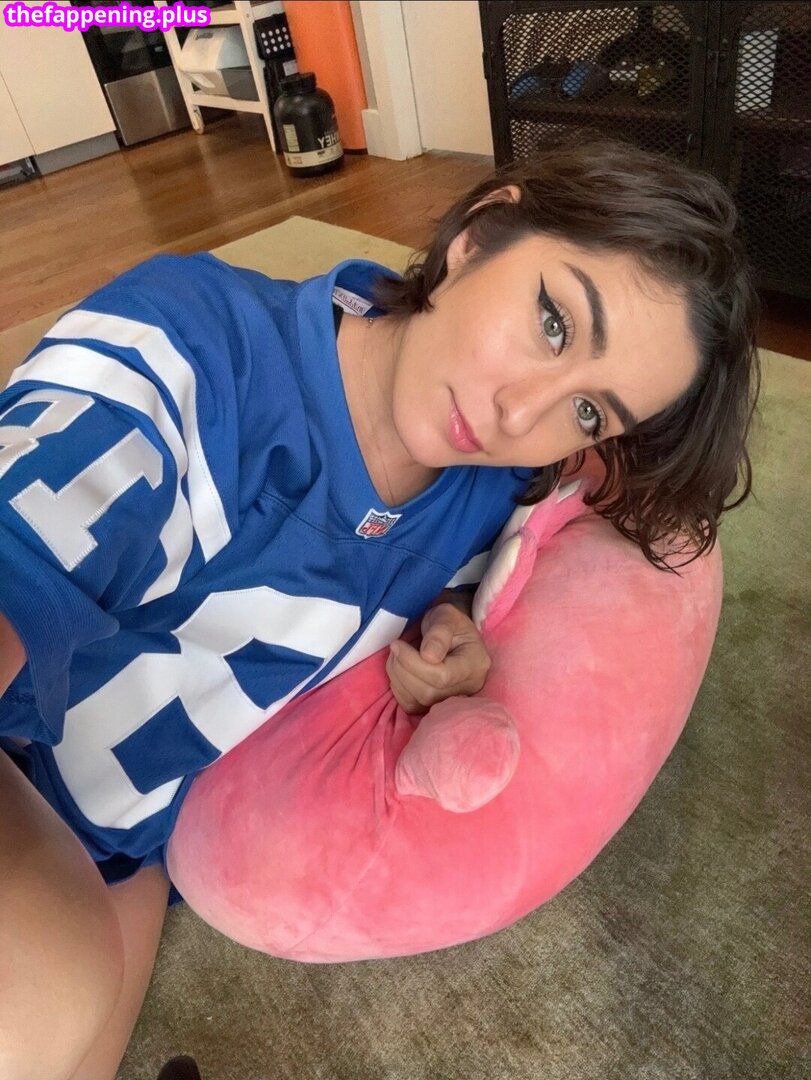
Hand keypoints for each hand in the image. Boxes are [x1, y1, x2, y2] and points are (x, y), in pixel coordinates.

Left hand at [386, 599, 490, 714]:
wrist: (448, 632)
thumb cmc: (448, 621)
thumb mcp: (446, 615)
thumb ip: (439, 632)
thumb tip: (428, 656)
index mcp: (475, 664)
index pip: (442, 676)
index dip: (414, 663)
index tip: (399, 644)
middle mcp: (468, 687)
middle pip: (429, 692)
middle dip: (404, 669)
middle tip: (396, 647)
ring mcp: (452, 699)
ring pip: (418, 702)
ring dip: (398, 677)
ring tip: (396, 655)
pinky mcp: (435, 705)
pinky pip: (411, 706)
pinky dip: (399, 687)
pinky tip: (400, 669)